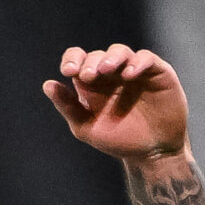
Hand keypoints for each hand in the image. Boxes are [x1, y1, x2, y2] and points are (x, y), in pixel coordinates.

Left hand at [43, 44, 189, 160]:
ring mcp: (135, 71)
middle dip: (91, 63)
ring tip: (106, 69)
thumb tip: (47, 85)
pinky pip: (146, 59)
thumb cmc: (119, 140)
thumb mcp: (87, 127)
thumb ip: (68, 107)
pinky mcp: (157, 72)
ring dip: (111, 57)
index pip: (78, 59)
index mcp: (93, 82)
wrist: (152, 153)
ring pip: (120, 51)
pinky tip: (130, 74)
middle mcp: (113, 73)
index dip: (72, 59)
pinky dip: (138, 62)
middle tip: (88, 76)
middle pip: (98, 56)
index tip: (68, 71)